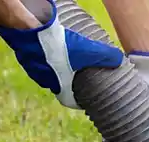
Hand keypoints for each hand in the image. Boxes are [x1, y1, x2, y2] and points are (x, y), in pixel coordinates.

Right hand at [0, 0, 122, 108]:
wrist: (30, 32)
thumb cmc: (60, 47)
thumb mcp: (87, 51)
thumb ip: (104, 56)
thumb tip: (121, 60)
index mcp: (61, 88)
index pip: (71, 102)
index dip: (79, 101)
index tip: (86, 100)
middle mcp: (47, 83)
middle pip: (61, 87)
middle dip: (71, 83)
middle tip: (79, 77)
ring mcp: (35, 71)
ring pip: (50, 74)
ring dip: (58, 71)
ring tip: (67, 63)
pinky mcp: (28, 59)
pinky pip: (40, 62)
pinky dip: (48, 59)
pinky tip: (54, 51)